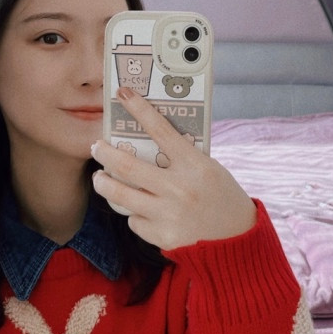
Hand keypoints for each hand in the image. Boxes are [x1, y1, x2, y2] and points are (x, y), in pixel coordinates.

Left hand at [91, 88, 255, 250]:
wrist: (236, 239)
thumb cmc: (221, 196)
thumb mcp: (209, 169)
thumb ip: (181, 157)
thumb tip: (146, 140)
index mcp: (195, 165)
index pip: (161, 130)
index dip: (139, 109)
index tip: (123, 94)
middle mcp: (180, 188)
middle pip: (128, 166)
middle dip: (105, 153)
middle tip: (96, 147)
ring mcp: (169, 214)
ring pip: (120, 195)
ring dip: (104, 183)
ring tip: (100, 178)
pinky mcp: (163, 236)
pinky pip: (134, 221)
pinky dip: (134, 213)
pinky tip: (141, 210)